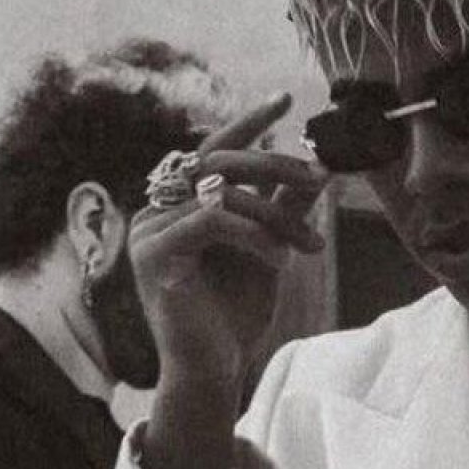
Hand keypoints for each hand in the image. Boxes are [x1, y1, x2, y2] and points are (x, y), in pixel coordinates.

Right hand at [131, 93, 326, 392]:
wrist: (214, 369)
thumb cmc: (236, 315)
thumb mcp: (270, 249)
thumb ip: (283, 207)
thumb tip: (315, 168)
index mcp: (180, 204)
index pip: (214, 149)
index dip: (248, 121)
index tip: (286, 99)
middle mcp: (156, 209)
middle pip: (220, 160)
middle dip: (277, 165)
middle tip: (320, 177)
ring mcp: (149, 229)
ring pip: (222, 191)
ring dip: (276, 213)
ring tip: (308, 244)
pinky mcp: (153, 252)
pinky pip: (213, 220)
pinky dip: (254, 233)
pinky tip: (278, 257)